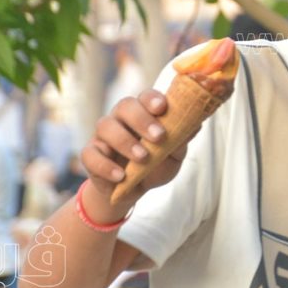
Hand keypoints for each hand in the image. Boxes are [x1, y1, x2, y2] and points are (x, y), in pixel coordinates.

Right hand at [80, 89, 188, 208]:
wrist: (134, 190)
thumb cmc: (155, 165)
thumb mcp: (173, 156)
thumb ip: (181, 141)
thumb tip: (196, 124)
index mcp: (143, 112)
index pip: (145, 96)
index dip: (153, 99)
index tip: (163, 107)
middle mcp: (121, 118)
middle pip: (125, 106)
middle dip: (142, 119)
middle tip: (159, 137)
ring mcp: (103, 135)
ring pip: (106, 126)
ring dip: (125, 142)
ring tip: (143, 158)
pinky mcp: (90, 154)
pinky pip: (91, 154)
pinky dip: (106, 165)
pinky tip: (121, 176)